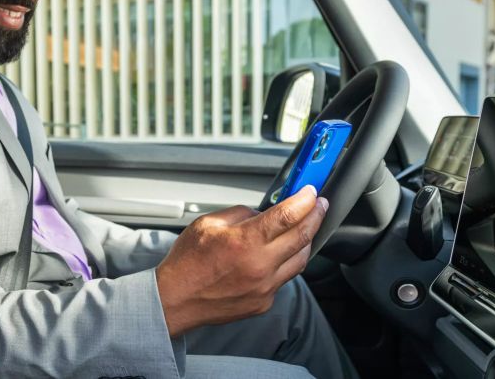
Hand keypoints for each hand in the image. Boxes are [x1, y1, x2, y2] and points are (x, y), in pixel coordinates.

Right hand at [155, 185, 327, 336]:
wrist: (176, 299)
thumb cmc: (187, 263)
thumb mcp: (207, 224)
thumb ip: (239, 214)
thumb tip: (261, 213)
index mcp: (245, 242)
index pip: (287, 216)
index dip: (304, 200)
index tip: (311, 192)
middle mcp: (260, 265)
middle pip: (302, 237)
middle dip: (315, 216)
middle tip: (318, 205)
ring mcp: (265, 287)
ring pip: (301, 260)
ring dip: (306, 241)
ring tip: (304, 228)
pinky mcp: (264, 301)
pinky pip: (285, 278)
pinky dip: (286, 263)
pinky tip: (279, 255)